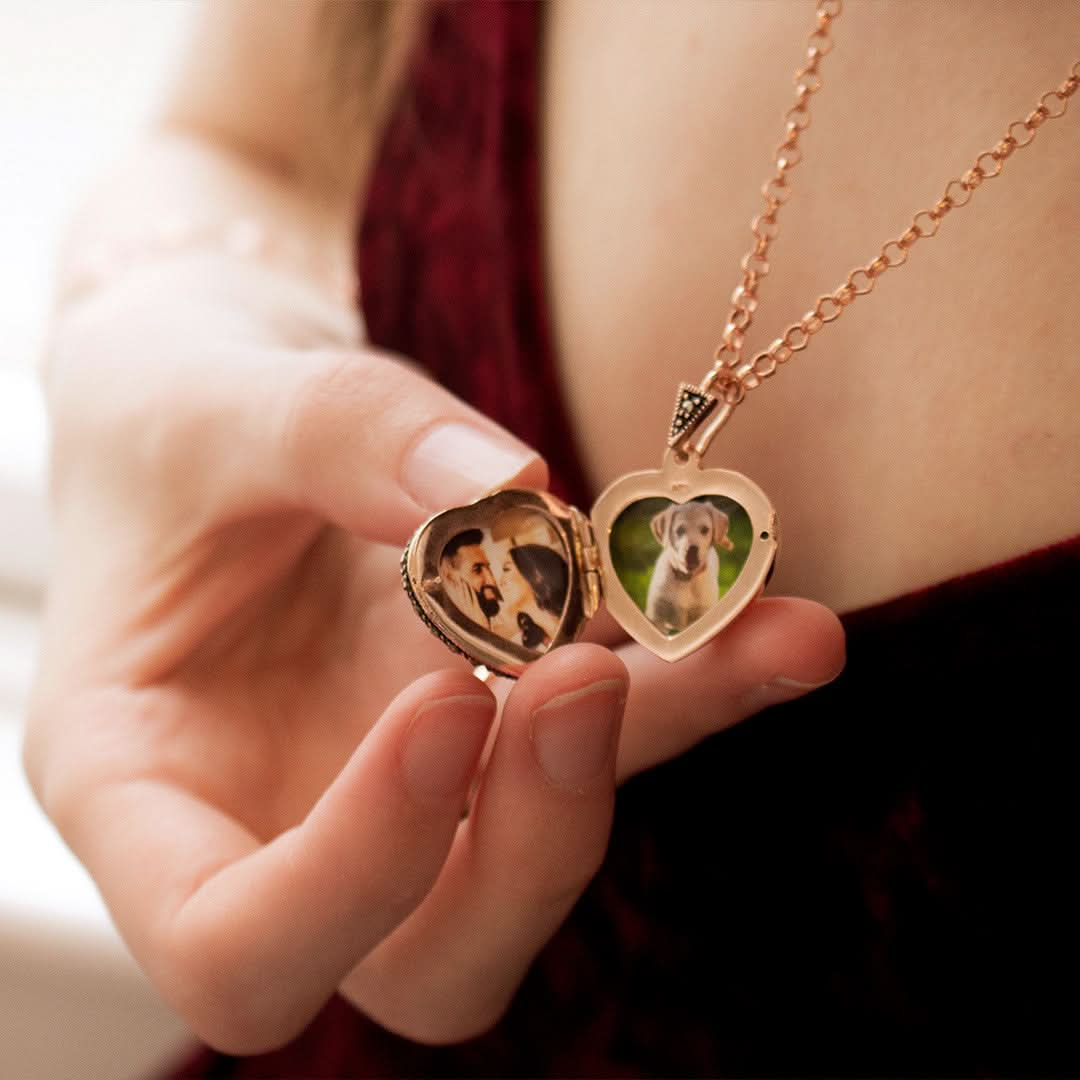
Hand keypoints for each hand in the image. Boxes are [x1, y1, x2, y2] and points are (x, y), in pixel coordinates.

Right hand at [25, 256, 843, 1051]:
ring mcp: (409, 784)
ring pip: (549, 840)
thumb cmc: (170, 421)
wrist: (233, 405)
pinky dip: (695, 672)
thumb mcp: (209, 408)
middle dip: (534, 838)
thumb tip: (510, 486)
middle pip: (431, 954)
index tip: (438, 704)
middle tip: (589, 676)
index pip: (235, 946)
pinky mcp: (501, 718)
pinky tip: (773, 610)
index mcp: (151, 792)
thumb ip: (339, 435)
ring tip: (768, 634)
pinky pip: (610, 723)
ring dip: (665, 745)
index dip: (354, 873)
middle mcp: (289, 822)